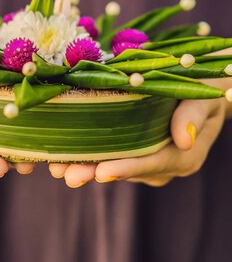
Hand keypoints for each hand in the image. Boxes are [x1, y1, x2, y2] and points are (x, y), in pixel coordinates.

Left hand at [49, 97, 225, 187]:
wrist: (202, 89)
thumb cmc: (204, 87)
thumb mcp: (204, 94)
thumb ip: (194, 114)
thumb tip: (184, 138)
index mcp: (185, 155)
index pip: (152, 163)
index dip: (126, 168)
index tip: (102, 172)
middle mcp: (164, 165)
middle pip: (127, 170)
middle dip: (95, 172)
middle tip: (68, 174)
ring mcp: (146, 161)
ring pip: (113, 165)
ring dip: (85, 165)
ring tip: (56, 166)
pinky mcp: (132, 152)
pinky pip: (108, 156)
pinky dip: (86, 154)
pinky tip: (60, 153)